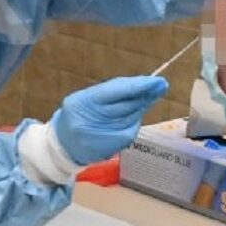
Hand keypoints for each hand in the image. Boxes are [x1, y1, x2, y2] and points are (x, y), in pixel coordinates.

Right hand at [51, 76, 167, 165]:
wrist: (65, 144)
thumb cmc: (78, 114)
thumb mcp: (86, 97)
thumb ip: (111, 91)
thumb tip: (140, 84)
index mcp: (85, 103)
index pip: (116, 92)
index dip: (138, 86)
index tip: (156, 80)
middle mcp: (96, 120)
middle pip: (128, 104)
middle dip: (146, 94)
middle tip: (160, 85)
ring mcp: (108, 134)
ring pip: (134, 115)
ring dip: (143, 104)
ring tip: (151, 93)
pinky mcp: (117, 144)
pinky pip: (132, 126)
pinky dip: (136, 117)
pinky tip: (137, 111)